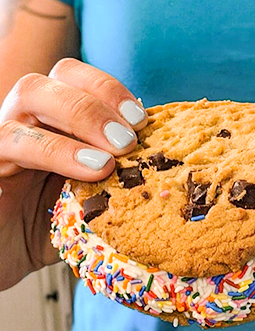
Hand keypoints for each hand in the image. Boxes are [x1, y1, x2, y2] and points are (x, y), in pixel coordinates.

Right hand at [0, 58, 147, 289]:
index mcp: (60, 122)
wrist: (4, 256)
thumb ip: (118, 180)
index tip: (141, 121)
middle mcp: (33, 118)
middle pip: (61, 73)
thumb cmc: (52, 229)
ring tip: (115, 154)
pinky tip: (92, 169)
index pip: (82, 79)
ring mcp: (7, 135)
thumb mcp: (92, 202)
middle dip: (103, 98)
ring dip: (82, 115)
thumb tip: (161, 170)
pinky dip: (58, 150)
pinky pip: (14, 139)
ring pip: (32, 92)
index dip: (112, 91)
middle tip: (130, 138)